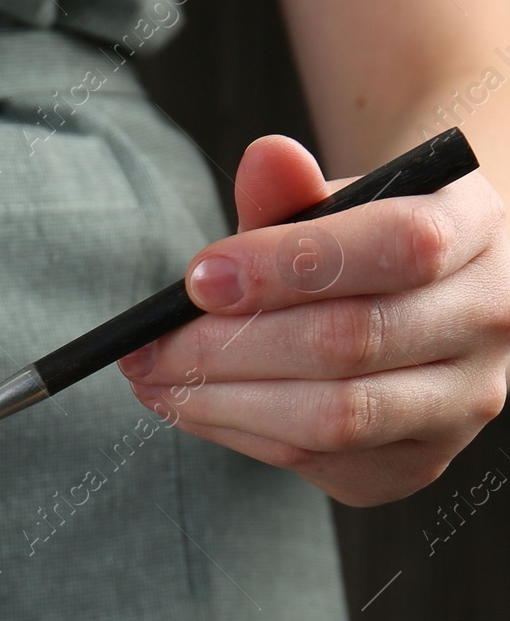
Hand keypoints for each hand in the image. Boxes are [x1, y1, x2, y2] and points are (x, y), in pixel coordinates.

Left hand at [118, 135, 509, 505]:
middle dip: (228, 346)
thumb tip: (264, 157)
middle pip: (350, 342)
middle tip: (146, 346)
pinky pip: (313, 459)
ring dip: (220, 401)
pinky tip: (188, 404)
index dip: (287, 264)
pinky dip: (235, 432)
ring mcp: (462, 402)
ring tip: (151, 378)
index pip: (397, 247)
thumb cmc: (359, 245)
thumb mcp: (332, 204)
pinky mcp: (415, 463)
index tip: (196, 278)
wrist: (417, 300)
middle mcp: (490, 321)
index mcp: (476, 231)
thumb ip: (291, 190)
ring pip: (333, 416)